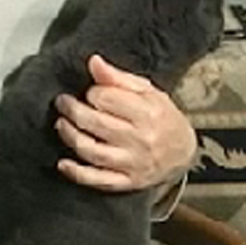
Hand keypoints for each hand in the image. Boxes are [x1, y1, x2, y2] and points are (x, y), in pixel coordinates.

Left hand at [55, 55, 196, 191]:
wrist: (183, 154)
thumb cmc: (163, 118)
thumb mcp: (148, 92)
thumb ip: (119, 78)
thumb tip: (94, 62)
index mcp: (147, 113)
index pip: (107, 99)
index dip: (93, 92)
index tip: (91, 92)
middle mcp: (141, 140)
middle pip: (95, 123)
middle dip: (72, 110)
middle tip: (63, 103)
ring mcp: (133, 163)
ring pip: (92, 151)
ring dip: (70, 136)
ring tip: (61, 124)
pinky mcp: (127, 182)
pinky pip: (97, 180)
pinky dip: (77, 173)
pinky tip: (63, 164)